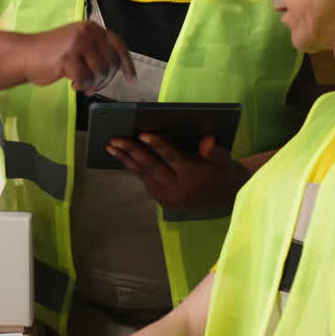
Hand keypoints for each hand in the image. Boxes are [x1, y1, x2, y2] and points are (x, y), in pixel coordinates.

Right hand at [18, 21, 135, 94]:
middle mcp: (87, 32)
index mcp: (91, 27)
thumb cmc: (50, 54)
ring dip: (93, 84)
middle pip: (111, 61)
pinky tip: (72, 84)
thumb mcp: (77, 44)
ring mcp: (77, 43)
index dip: (126, 63)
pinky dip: (81, 86)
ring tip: (81, 85)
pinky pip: (85, 78)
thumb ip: (95, 50)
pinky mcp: (68, 57)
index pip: (118, 44)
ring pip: (100, 71)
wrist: (24, 54)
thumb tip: (117, 67)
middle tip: (94, 87)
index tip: (131, 79)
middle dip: (105, 80)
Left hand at [106, 134, 243, 209]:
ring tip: (110, 146)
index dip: (158, 145)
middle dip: (132, 151)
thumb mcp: (223, 160)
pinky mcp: (162, 201)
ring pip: (143, 174)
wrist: (223, 197)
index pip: (172, 158)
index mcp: (193, 176)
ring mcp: (168, 197)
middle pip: (151, 167)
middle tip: (115, 139)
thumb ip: (214, 151)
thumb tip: (207, 139)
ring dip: (126, 159)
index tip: (142, 134)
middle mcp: (178, 189)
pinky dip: (132, 167)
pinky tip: (121, 156)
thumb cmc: (220, 171)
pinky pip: (145, 181)